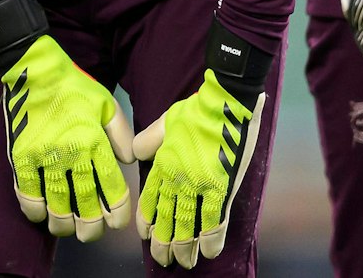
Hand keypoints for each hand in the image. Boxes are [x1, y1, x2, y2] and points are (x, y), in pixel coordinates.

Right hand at [0, 35, 134, 241]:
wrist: (33, 70)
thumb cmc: (73, 87)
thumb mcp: (106, 104)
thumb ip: (121, 134)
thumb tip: (128, 163)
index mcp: (94, 140)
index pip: (111, 187)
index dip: (116, 211)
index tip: (117, 223)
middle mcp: (71, 153)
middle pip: (83, 203)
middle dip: (90, 226)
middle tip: (92, 235)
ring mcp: (43, 157)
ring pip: (55, 204)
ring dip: (62, 223)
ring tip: (67, 229)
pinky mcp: (20, 157)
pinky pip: (27, 193)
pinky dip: (34, 210)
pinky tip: (41, 215)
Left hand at [133, 22, 270, 268]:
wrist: (226, 100)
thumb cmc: (196, 108)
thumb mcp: (165, 120)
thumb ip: (148, 140)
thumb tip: (135, 153)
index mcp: (163, 165)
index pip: (149, 202)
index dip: (147, 222)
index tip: (145, 236)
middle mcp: (177, 180)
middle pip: (167, 221)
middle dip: (164, 244)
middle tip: (164, 260)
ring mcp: (199, 186)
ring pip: (187, 227)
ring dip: (184, 248)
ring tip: (183, 262)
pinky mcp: (222, 188)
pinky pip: (215, 221)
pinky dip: (211, 240)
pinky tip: (208, 253)